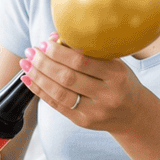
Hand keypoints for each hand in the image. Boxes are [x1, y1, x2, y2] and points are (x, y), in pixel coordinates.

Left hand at [19, 33, 147, 132]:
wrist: (133, 114)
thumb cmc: (121, 82)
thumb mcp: (115, 64)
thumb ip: (90, 52)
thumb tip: (54, 38)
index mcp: (117, 75)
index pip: (81, 61)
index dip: (59, 51)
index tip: (45, 42)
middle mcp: (107, 94)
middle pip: (67, 77)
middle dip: (44, 62)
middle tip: (32, 51)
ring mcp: (94, 111)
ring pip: (59, 93)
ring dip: (38, 76)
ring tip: (26, 64)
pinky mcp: (83, 121)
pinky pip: (56, 105)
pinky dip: (40, 91)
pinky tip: (28, 79)